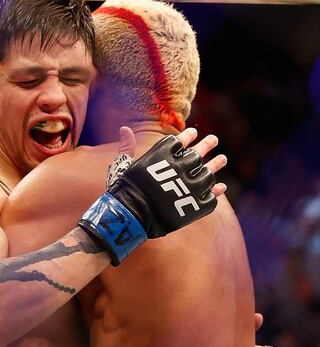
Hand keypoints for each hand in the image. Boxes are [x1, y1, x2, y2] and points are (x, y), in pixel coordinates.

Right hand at [79, 127, 226, 264]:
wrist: (131, 217)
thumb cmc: (125, 190)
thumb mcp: (123, 165)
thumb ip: (128, 147)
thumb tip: (124, 128)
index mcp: (162, 156)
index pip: (178, 141)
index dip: (186, 136)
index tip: (193, 132)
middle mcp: (180, 168)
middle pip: (197, 154)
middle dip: (206, 145)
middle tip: (213, 139)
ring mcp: (191, 187)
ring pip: (208, 173)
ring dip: (216, 164)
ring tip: (222, 158)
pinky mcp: (197, 205)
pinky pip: (211, 197)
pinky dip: (216, 191)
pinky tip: (220, 187)